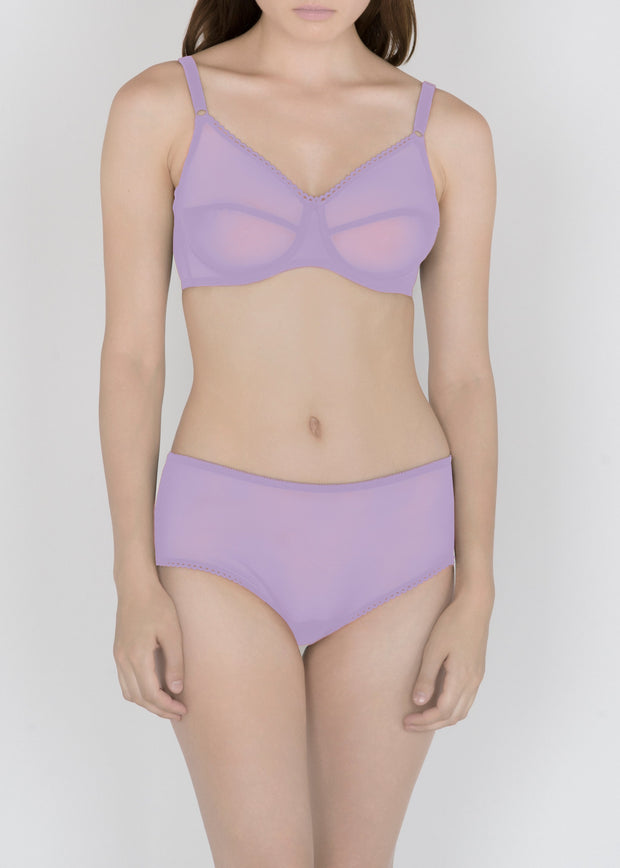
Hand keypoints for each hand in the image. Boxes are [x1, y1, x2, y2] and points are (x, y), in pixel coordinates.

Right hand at [113, 577, 186, 720]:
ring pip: (129, 693)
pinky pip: (125, 681)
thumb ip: (175, 662)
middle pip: (139, 698)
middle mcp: (124, 660)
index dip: (167, 706)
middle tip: (178, 712)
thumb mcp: (173, 632)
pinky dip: (138, 692)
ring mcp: (118, 657)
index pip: (151, 694)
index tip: (182, 709)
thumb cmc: (157, 605)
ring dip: (147, 703)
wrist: (136, 587)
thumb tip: (176, 689)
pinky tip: (154, 689)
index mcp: (137, 656)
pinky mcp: (119, 652)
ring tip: (167, 704)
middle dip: (159, 709)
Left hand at [403, 589, 492, 731]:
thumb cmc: (452, 624)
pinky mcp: (477, 672)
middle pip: (453, 716)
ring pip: (462, 711)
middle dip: (431, 724)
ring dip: (442, 719)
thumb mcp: (433, 649)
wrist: (474, 607)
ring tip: (421, 716)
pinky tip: (436, 702)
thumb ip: (426, 677)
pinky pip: (466, 701)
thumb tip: (419, 702)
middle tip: (409, 723)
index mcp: (462, 678)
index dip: (424, 720)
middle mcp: (473, 682)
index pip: (443, 712)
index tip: (407, 720)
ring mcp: (477, 678)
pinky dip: (451, 708)